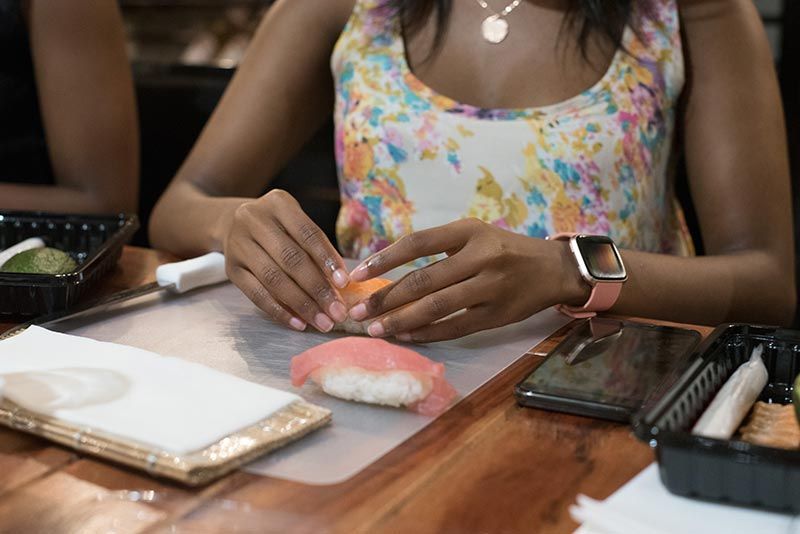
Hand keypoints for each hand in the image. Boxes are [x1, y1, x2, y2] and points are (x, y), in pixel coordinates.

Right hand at [223, 189, 349, 331]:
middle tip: (337, 311)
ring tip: (322, 322)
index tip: (344, 283)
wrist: (231, 223)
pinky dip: (279, 311)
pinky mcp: (231, 268)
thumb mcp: (296, 224)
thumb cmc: (278, 227)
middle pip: (291, 259)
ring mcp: (238, 244)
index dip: (327, 259)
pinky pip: (256, 294)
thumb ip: (317, 247)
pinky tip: (298, 323)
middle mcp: (254, 219)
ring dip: (302, 305)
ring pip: (274, 279)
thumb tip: (342, 283)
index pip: (308, 234)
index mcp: (278, 203)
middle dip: (318, 289)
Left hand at [347, 218, 588, 341]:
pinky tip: (406, 336)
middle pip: (423, 279)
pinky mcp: (498, 315)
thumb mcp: (474, 236)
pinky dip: (428, 333)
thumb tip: (387, 274)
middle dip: (386, 298)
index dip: (384, 259)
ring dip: (401, 320)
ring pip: (437, 306)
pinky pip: (456, 328)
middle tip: (358, 312)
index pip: (417, 243)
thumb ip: (438, 250)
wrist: (554, 268)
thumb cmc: (504, 250)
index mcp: (469, 231)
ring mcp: (491, 288)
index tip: (356, 275)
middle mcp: (481, 256)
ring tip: (376, 329)